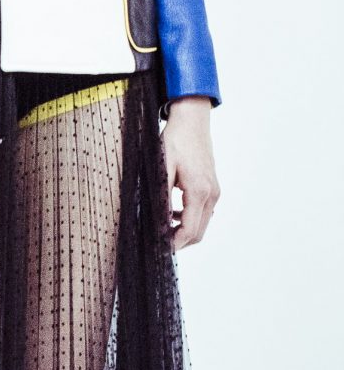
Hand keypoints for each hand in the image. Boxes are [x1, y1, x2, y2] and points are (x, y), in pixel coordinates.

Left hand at [161, 96, 219, 249]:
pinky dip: (189, 219)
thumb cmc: (175, 141)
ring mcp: (214, 191)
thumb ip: (161, 197)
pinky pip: (203, 212)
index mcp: (199, 192)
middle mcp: (211, 194)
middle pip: (198, 232)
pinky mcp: (212, 187)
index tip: (157, 248)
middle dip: (178, 241)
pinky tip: (171, 213)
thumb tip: (158, 222)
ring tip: (160, 228)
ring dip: (183, 230)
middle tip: (156, 243)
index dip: (173, 243)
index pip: (189, 230)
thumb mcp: (162, 168)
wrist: (192, 121)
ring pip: (201, 224)